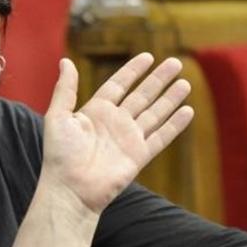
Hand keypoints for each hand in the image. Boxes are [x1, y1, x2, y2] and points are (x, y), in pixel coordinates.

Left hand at [40, 54, 191, 214]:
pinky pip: (161, 137)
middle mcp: (115, 123)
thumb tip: (66, 61)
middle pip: (141, 95)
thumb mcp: (58, 117)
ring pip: (155, 113)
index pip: (118, 85)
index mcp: (96, 111)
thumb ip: (65, 90)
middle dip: (158, 79)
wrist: (71, 190)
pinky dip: (175, 125)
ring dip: (170, 98)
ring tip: (185, 83)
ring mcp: (128, 139)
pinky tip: (188, 111)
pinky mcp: (139, 155)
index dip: (132, 71)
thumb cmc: (60, 156)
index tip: (148, 56)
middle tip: (175, 62)